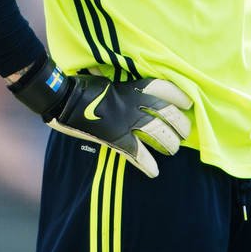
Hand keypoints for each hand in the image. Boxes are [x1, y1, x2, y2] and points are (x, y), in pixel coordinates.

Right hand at [8, 58, 190, 177]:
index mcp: (133, 86)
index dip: (179, 95)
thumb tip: (138, 90)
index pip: (165, 88)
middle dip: (180, 124)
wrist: (62, 98)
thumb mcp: (109, 79)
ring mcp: (126, 122)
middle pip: (167, 113)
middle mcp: (134, 103)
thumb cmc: (82, 86)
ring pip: (158, 134)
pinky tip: (154, 172)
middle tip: (184, 132)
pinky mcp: (115, 139)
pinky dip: (148, 165)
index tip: (188, 102)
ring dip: (170, 144)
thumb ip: (126, 87)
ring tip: (173, 150)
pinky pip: (138, 154)